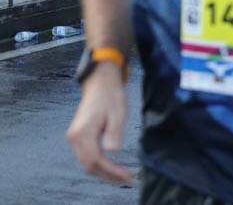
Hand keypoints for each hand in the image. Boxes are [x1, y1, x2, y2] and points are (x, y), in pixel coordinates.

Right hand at [66, 65, 132, 185]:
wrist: (100, 82)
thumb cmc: (111, 95)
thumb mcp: (118, 112)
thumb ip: (114, 133)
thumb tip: (112, 152)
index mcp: (83, 132)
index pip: (96, 160)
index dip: (112, 172)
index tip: (128, 177)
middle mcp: (74, 137)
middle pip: (89, 166)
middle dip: (108, 176)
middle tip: (127, 180)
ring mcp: (74, 137)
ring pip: (86, 163)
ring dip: (103, 172)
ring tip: (121, 176)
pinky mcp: (78, 136)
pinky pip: (87, 156)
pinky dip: (99, 165)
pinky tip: (112, 166)